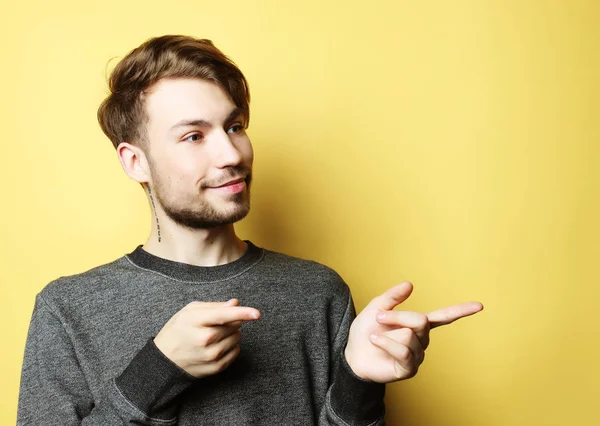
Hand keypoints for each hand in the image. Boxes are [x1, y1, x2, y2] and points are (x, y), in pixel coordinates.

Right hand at [153, 298, 259, 377]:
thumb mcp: (190, 311)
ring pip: (237, 338)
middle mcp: (204, 339)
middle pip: (234, 325)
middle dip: (231, 321)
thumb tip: (235, 303)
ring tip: (215, 335)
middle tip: (215, 324)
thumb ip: (214, 306)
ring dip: (232, 334)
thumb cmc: (178, 330)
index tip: (257, 314)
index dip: (243, 313)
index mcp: (196, 321)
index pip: (224, 315)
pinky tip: (218, 345)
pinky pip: (235, 352)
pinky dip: (232, 346)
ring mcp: (210, 355)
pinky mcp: (215, 367)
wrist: (164, 360)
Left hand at [344, 282, 482, 382]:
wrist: (353, 353)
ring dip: (388, 331)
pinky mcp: (409, 369)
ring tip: (375, 335)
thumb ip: (392, 297)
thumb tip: (410, 284)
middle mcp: (422, 340)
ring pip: (410, 335)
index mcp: (418, 324)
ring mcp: (417, 355)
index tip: (480, 305)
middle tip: (380, 318)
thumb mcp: (376, 308)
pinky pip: (402, 351)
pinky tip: (375, 341)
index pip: (444, 317)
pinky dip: (385, 343)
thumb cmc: (366, 331)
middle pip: (421, 321)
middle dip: (398, 317)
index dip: (461, 311)